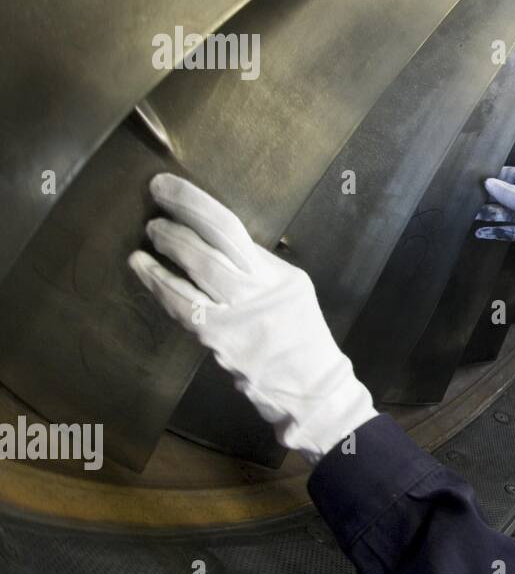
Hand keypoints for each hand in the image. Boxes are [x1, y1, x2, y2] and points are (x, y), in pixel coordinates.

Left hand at [127, 173, 377, 464]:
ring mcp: (235, 319)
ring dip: (165, 254)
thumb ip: (256, 266)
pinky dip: (160, 286)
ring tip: (147, 238)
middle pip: (210, 247)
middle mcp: (257, 293)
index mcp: (278, 276)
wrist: (309, 386)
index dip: (194, 204)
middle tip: (154, 202)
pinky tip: (146, 270)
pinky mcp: (217, 341)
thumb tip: (213, 242)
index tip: (167, 187)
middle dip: (177, 221)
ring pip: (193, 277)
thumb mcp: (291, 289)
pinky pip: (182, 308)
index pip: (231, 229)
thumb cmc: (301, 333)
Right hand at [475, 166, 514, 303]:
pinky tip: (483, 232)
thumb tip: (488, 183)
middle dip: (494, 197)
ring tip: (471, 216)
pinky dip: (500, 231)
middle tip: (471, 198)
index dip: (503, 175)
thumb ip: (510, 194)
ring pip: (512, 213)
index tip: (483, 177)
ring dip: (493, 214)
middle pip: (514, 194)